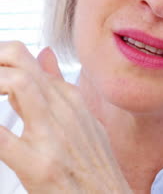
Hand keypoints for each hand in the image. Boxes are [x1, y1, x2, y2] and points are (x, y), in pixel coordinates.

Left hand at [0, 42, 131, 193]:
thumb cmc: (95, 166)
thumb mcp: (82, 119)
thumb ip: (57, 85)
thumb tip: (44, 54)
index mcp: (68, 97)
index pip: (25, 59)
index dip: (0, 59)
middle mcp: (62, 108)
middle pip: (20, 61)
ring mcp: (52, 135)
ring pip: (18, 84)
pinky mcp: (40, 166)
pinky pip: (3, 139)